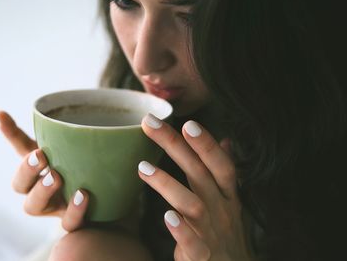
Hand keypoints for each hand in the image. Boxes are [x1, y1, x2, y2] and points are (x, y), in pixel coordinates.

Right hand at [0, 111, 88, 231]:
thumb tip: (84, 115)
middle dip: (25, 169)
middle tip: (40, 156)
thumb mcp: (89, 148)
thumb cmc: (96, 167)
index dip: (11, 132)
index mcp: (42, 166)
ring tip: (55, 176)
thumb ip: (81, 134)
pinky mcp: (73, 220)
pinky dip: (73, 210)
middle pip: (20, 184)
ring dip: (41, 190)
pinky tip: (83, 195)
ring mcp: (55, 206)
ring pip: (33, 205)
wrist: (116, 199)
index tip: (2, 115)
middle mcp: (42, 187)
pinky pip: (68, 223)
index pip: (22, 147)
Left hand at [139, 114, 253, 260]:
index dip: (206, 143)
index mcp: (227, 195)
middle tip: (150, 124)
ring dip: (168, 184)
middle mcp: (222, 210)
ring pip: (193, 204)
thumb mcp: (229, 200)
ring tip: (142, 167)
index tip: (186, 122)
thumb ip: (222, 172)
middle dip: (176, 146)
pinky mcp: (203, 255)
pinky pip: (193, 243)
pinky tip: (165, 216)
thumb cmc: (225, 231)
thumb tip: (227, 141)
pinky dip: (181, 230)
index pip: (220, 163)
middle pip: (200, 173)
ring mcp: (213, 232)